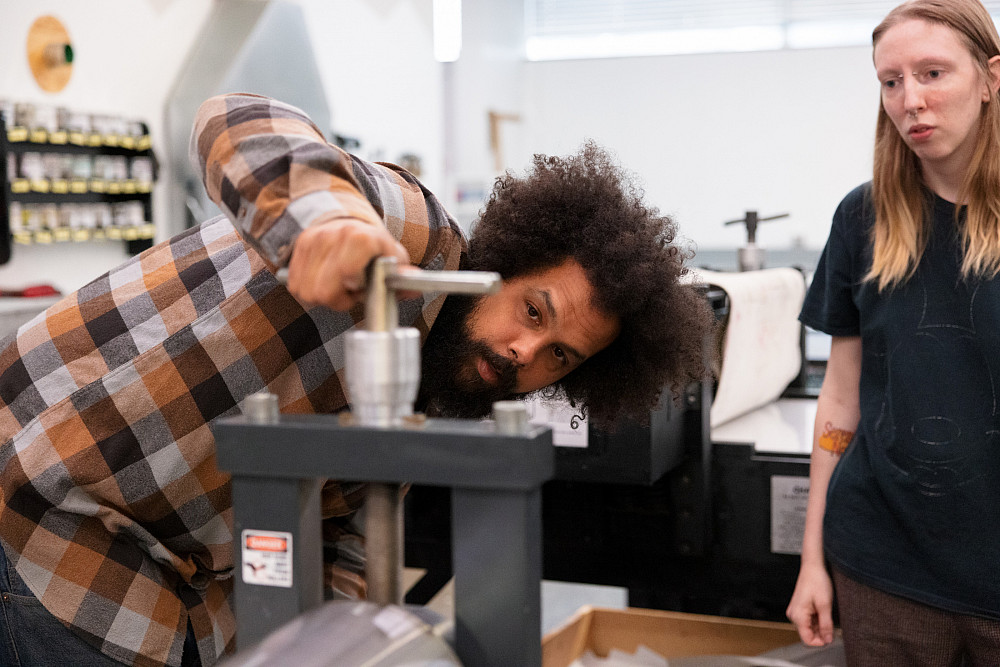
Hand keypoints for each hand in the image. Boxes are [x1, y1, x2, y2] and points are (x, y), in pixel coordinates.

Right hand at [285, 218, 412, 310]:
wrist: (348, 221)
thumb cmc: (373, 248)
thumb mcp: (393, 258)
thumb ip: (404, 276)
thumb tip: (415, 285)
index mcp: (360, 237)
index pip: (347, 274)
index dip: (354, 288)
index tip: (361, 284)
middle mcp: (332, 235)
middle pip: (323, 292)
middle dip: (338, 298)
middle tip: (350, 288)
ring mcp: (311, 240)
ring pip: (307, 292)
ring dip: (324, 294)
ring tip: (338, 282)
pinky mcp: (297, 248)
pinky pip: (296, 285)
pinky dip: (311, 288)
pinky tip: (325, 278)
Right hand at [786, 562, 835, 645]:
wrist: (812, 567)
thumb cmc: (817, 581)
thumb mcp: (825, 605)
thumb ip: (826, 625)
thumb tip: (828, 640)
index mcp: (798, 615)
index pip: (807, 639)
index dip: (820, 642)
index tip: (831, 638)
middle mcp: (793, 615)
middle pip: (807, 634)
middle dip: (820, 634)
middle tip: (832, 626)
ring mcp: (795, 611)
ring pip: (808, 628)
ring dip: (819, 627)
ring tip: (828, 616)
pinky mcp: (798, 608)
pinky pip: (807, 620)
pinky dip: (816, 620)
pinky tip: (823, 613)